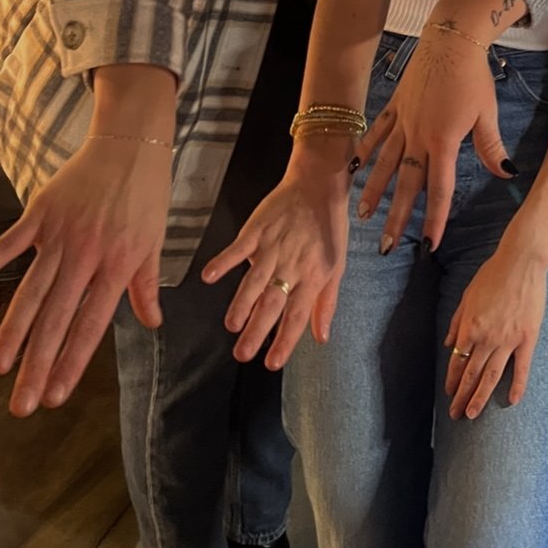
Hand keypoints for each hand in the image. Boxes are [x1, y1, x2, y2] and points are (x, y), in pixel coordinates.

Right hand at [0, 137, 170, 415]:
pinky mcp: (40, 213)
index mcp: (117, 264)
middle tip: (21, 402)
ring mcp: (60, 233)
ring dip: (12, 331)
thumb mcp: (155, 241)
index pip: (91, 323)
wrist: (130, 142)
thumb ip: (145, 285)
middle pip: (56, 317)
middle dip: (37, 364)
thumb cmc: (146, 194)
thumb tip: (151, 322)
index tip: (56, 396)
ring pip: (31, 290)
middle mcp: (87, 254)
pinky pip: (8, 245)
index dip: (72, 361)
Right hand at [202, 155, 350, 368]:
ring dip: (242, 303)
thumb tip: (321, 338)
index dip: (285, 340)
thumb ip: (326, 303)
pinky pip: (239, 248)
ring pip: (255, 280)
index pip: (297, 314)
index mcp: (314, 275)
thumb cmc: (329, 227)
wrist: (318, 183)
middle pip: (273, 302)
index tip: (271, 364)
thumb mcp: (337, 265)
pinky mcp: (257, 229)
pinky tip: (210, 276)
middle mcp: (293, 264)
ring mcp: (273, 246)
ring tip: (231, 325)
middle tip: (242, 354)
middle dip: (257, 330)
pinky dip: (224, 261)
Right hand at [357, 28, 511, 251]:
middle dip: (397, 217)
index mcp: (443, 141)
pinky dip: (366, 150)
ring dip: (375, 191)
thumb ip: (492, 147)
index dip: (435, 218)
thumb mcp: (487, 112)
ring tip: (364, 216)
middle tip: (387, 246)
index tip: (430, 244)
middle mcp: (418, 135)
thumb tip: (507, 173)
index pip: (439, 188)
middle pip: (406, 184)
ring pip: (385, 163)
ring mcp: (403, 121)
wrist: (451, 39)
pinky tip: (355, 169)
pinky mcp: (395, 106)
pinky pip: (378, 133)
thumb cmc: (473, 76)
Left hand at [444, 245, 546, 418]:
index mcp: (470, 326)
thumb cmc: (493, 274)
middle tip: (455, 415)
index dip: (452, 379)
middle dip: (461, 396)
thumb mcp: (467, 295)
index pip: (457, 360)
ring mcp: (508, 340)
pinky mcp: (527, 338)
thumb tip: (448, 343)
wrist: (521, 262)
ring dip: (480, 397)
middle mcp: (486, 337)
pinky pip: (522, 367)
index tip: (449, 393)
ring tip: (472, 415)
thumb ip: (457, 321)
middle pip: (471, 373)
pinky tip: (512, 401)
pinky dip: (517, 386)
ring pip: (491, 376)